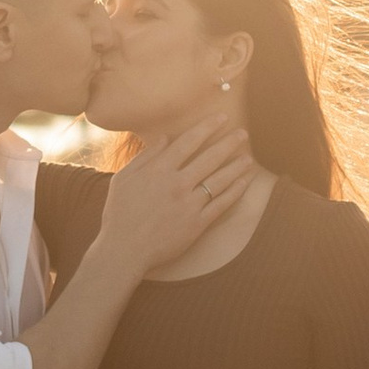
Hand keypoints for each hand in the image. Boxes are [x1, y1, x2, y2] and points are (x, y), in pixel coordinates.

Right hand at [90, 111, 254, 275]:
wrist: (124, 250)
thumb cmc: (120, 213)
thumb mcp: (124, 179)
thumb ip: (146, 156)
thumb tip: (166, 137)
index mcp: (158, 170)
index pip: (188, 142)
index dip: (207, 128)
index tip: (221, 118)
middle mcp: (177, 184)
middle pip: (209, 158)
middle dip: (229, 143)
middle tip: (243, 133)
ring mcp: (189, 204)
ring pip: (220, 180)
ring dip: (237, 167)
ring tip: (249, 158)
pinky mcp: (197, 224)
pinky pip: (221, 204)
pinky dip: (235, 192)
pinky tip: (244, 183)